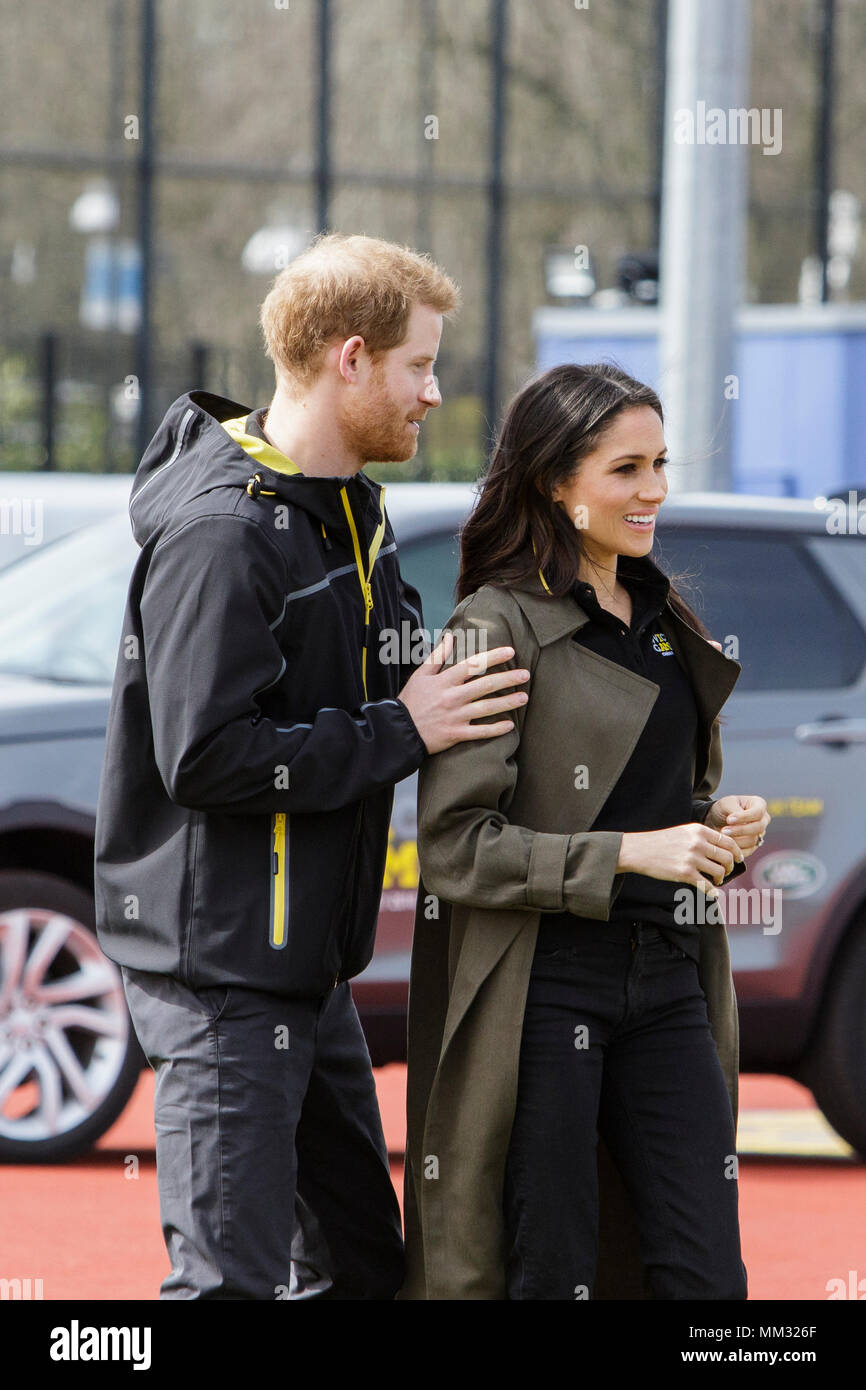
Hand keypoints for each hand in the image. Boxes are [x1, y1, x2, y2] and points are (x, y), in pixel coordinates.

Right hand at [398, 629, 529, 755]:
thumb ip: (437, 657)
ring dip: (507, 703)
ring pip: (486, 708)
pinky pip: (479, 732)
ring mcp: (455, 717)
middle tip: (526, 674)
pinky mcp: (455, 734)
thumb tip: (449, 637)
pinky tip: (510, 725)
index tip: (510, 652)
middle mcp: (452, 697)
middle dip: (508, 679)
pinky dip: (495, 729)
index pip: (472, 665)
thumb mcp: (420, 675)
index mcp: (444, 681)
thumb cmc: (411, 701)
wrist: (398, 731)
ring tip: (524, 697)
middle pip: (485, 685)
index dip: (493, 657)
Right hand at [617, 821, 744, 899]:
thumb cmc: (660, 842)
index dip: (737, 852)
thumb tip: (720, 850)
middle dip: (730, 867)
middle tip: (725, 872)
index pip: (728, 841)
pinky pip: (707, 885)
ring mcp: (692, 859)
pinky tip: (712, 892)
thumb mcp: (683, 832)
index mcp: (699, 830)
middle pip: (727, 857)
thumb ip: (702, 838)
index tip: (738, 859)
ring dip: (721, 879)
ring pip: (719, 872)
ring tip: (716, 881)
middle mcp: (698, 843)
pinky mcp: (684, 873)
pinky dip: (713, 891)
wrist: (638, 850)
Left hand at [704, 795, 769, 857]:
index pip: (758, 812)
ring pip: (753, 840)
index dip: (744, 817)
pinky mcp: (754, 845)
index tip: (729, 820)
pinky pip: (749, 851)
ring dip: (737, 841)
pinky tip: (726, 846)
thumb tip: (736, 822)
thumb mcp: (726, 804)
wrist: (717, 820)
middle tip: (724, 831)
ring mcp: (760, 833)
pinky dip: (737, 850)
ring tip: (723, 837)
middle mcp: (763, 820)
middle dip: (740, 830)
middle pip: (758, 828)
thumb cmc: (723, 808)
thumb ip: (733, 811)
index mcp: (759, 805)